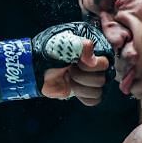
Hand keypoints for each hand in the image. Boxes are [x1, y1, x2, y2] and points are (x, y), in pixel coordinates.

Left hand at [0, 21, 114, 102]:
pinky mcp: (86, 91)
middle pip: (102, 79)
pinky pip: (94, 100)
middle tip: (69, 69)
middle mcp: (97, 63)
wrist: (36, 69)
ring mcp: (92, 78)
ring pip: (98, 91)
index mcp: (96, 49)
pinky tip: (72, 88)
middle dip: (81, 76)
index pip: (105, 63)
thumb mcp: (65, 42)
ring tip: (68, 78)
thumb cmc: (49, 52)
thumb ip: (82, 46)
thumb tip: (93, 61)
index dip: (90, 66)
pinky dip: (82, 96)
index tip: (76, 61)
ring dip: (80, 86)